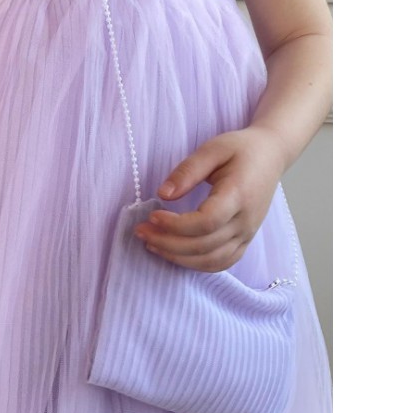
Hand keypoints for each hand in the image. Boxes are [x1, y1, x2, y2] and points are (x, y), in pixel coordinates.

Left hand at [133, 126, 285, 271]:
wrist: (271, 155)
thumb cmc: (241, 149)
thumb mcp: (212, 149)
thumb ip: (187, 171)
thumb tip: (162, 194)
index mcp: (240, 195)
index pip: (207, 222)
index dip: (176, 225)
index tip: (152, 215)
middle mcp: (246, 220)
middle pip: (204, 245)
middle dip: (167, 242)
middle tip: (141, 231)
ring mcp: (247, 234)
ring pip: (211, 260)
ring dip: (177, 257)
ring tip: (151, 243)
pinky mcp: (245, 241)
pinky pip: (220, 263)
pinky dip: (195, 264)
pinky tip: (173, 253)